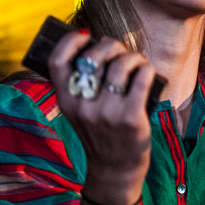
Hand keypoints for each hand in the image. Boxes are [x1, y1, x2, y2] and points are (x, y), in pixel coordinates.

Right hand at [48, 31, 156, 204]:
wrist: (114, 169)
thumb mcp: (79, 112)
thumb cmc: (100, 133)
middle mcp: (83, 106)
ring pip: (120, 65)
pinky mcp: (131, 117)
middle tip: (120, 51)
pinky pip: (140, 78)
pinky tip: (146, 71)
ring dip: (132, 57)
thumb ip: (82, 84)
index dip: (70, 41)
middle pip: (94, 56)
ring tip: (137, 62)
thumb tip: (100, 43)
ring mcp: (107, 113)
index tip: (84, 34)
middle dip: (111, 45)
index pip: (58, 61)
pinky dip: (146, 68)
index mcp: (66, 102)